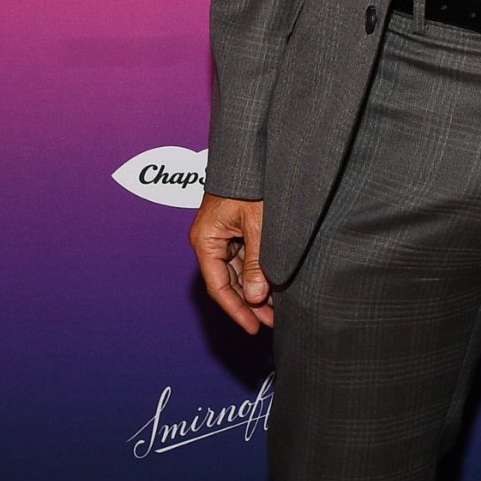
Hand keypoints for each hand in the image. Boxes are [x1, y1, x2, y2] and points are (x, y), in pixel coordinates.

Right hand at [190, 193, 272, 334]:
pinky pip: (244, 258)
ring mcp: (222, 235)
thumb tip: (253, 295)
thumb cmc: (249, 182)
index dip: (236, 309)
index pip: (218, 286)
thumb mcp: (257, 223)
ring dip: (255, 291)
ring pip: (237, 272)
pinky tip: (273, 287)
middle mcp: (209, 240)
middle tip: (271, 323)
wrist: (249, 152)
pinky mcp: (234, 230)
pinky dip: (257, 273)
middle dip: (249, 304)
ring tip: (275, 311)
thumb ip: (256, 261)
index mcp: (205, 239)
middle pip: (227, 282)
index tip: (252, 327)